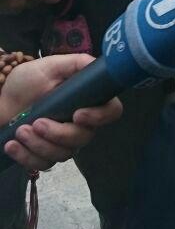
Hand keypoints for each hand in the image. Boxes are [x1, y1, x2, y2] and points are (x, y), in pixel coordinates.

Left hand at [1, 54, 122, 170]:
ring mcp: (62, 142)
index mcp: (86, 101)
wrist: (1, 98)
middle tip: (36, 123)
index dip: (100, 117)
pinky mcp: (44, 155)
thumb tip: (98, 66)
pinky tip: (12, 144)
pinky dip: (26, 156)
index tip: (78, 114)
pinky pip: (42, 164)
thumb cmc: (27, 82)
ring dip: (39, 144)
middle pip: (83, 138)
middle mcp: (80, 124)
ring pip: (62, 154)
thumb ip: (76, 64)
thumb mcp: (50, 66)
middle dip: (58, 133)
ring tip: (20, 131)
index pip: (110, 111)